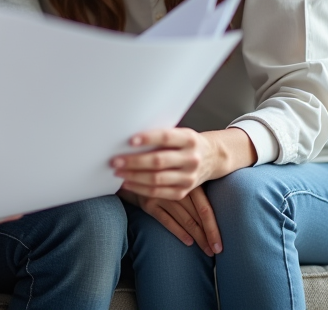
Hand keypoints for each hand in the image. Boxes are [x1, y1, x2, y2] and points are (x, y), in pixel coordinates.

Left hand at [112, 128, 254, 200]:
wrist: (211, 158)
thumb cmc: (185, 143)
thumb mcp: (179, 134)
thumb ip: (160, 136)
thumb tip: (128, 138)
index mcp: (189, 139)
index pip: (166, 137)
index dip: (148, 138)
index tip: (130, 140)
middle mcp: (191, 159)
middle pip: (158, 161)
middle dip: (134, 161)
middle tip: (115, 160)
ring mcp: (188, 177)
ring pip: (157, 179)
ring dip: (134, 176)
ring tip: (118, 172)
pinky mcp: (183, 191)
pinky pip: (158, 193)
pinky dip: (140, 189)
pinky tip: (127, 183)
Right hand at [120, 185, 222, 256]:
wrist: (140, 174)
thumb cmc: (170, 182)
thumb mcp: (185, 183)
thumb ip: (199, 195)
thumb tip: (221, 220)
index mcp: (189, 182)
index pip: (205, 209)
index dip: (213, 228)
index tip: (220, 245)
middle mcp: (176, 188)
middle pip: (196, 217)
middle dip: (207, 236)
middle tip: (215, 251)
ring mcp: (162, 196)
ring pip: (184, 220)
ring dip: (197, 238)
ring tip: (206, 250)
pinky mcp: (149, 204)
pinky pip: (167, 221)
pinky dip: (179, 232)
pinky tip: (189, 242)